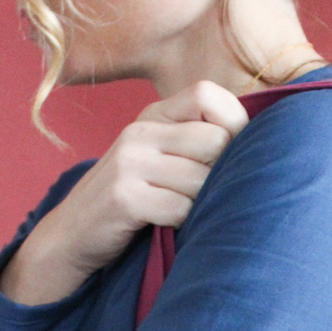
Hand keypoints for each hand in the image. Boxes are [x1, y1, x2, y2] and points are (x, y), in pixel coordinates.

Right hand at [0, 80, 249, 305]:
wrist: (71, 235)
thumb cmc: (130, 199)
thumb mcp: (156, 158)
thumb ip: (193, 142)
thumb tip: (260, 142)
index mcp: (153, 115)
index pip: (208, 95)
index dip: (234, 124)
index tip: (235, 156)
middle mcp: (140, 132)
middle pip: (215, 141)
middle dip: (222, 173)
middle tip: (207, 195)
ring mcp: (129, 164)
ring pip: (202, 180)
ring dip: (203, 204)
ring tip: (186, 213)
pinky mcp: (124, 198)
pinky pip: (180, 209)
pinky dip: (184, 224)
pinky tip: (170, 227)